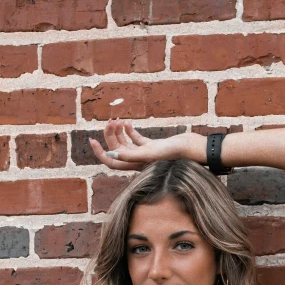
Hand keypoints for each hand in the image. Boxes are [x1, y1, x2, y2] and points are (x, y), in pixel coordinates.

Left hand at [89, 118, 205, 170]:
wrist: (192, 148)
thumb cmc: (173, 153)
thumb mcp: (151, 153)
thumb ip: (132, 155)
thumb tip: (112, 154)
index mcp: (135, 165)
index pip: (112, 161)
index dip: (100, 152)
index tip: (92, 140)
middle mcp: (138, 161)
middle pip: (117, 150)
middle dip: (110, 136)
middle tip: (110, 121)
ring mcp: (145, 153)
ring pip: (125, 144)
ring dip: (119, 132)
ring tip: (117, 120)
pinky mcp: (153, 146)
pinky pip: (136, 139)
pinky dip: (129, 131)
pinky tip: (126, 122)